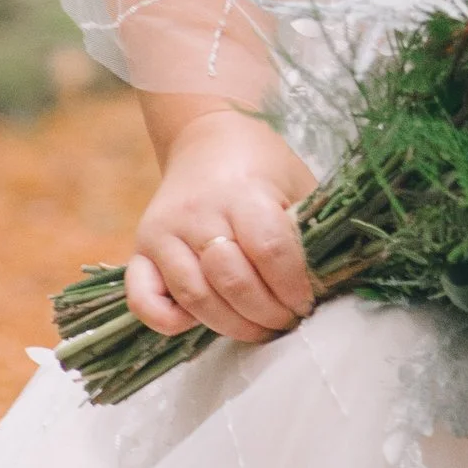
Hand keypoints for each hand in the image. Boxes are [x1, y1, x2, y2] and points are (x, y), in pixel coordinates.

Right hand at [126, 106, 318, 344]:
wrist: (209, 139)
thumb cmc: (263, 168)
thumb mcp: (295, 185)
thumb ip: (306, 230)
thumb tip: (327, 282)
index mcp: (243, 192)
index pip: (269, 249)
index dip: (292, 286)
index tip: (307, 302)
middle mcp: (198, 212)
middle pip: (232, 279)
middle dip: (266, 312)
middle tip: (286, 320)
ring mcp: (164, 232)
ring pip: (194, 295)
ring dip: (230, 324)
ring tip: (258, 327)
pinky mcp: (140, 249)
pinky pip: (142, 297)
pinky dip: (164, 320)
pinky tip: (194, 323)